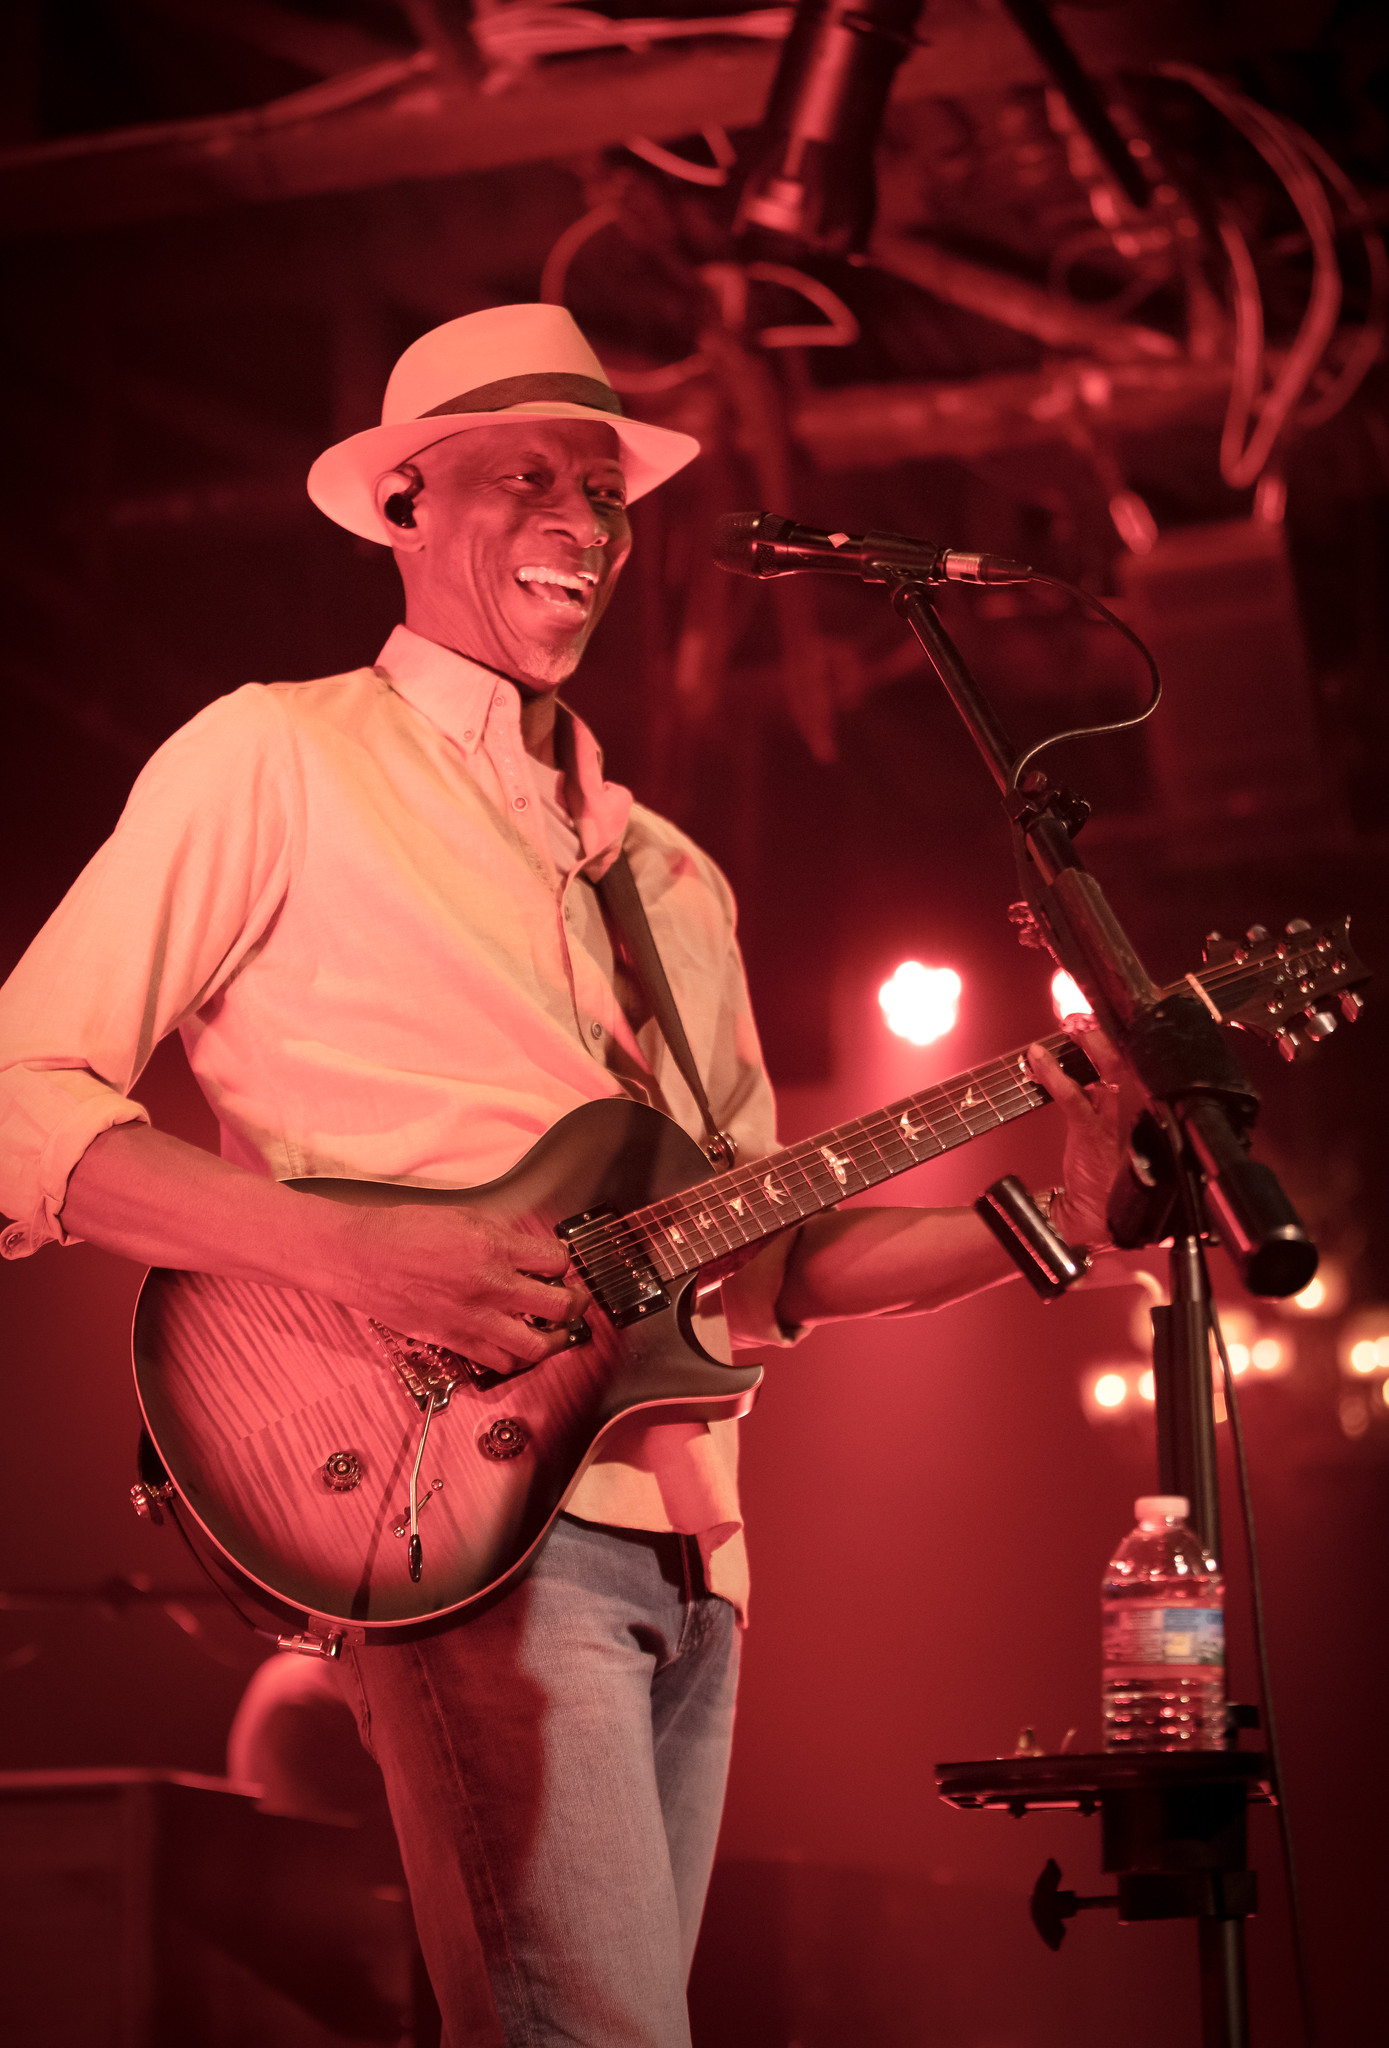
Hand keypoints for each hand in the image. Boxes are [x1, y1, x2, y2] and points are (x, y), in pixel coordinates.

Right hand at [334, 1201, 591, 1377]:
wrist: (360, 1256)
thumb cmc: (401, 1231)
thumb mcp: (461, 1214)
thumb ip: (500, 1233)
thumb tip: (527, 1247)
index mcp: (493, 1247)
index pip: (556, 1259)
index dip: (565, 1261)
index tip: (561, 1264)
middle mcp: (489, 1285)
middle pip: (559, 1306)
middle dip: (575, 1303)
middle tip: (574, 1299)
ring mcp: (473, 1318)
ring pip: (536, 1346)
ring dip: (554, 1340)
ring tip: (554, 1332)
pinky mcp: (454, 1340)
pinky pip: (499, 1361)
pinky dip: (514, 1356)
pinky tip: (515, 1343)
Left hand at [1026, 1026, 1131, 1252]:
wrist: (1102, 1219)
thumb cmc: (1112, 1176)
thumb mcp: (1122, 1135)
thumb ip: (1114, 1103)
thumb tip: (1094, 1069)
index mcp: (1150, 1109)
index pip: (1140, 1062)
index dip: (1125, 1035)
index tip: (1104, 1011)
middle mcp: (1141, 1111)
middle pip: (1132, 1059)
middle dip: (1108, 1031)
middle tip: (1082, 1009)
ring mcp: (1120, 1122)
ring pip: (1110, 1070)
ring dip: (1088, 1043)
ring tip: (1069, 1022)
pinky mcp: (1095, 1135)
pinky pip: (1074, 1097)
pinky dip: (1054, 1076)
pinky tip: (1037, 1060)